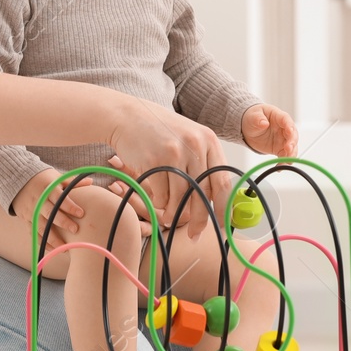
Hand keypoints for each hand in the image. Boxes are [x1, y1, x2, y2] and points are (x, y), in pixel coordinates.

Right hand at [11, 168, 84, 252]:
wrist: (19, 181)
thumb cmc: (43, 180)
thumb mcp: (56, 177)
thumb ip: (72, 182)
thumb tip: (91, 181)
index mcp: (48, 190)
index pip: (59, 198)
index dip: (69, 206)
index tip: (81, 213)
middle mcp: (39, 202)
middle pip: (50, 213)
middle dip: (63, 222)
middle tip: (75, 230)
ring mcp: (32, 212)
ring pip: (41, 227)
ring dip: (53, 238)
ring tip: (65, 247)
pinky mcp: (27, 220)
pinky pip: (34, 233)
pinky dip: (43, 242)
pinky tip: (54, 250)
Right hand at [104, 97, 228, 241]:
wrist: (127, 116)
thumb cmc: (159, 132)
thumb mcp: (188, 140)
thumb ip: (203, 164)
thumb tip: (215, 203)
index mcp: (209, 140)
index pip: (224, 182)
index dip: (223, 208)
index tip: (220, 224)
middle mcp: (195, 145)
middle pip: (203, 194)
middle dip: (199, 220)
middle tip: (194, 234)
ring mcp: (175, 152)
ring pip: (181, 198)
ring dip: (174, 213)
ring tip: (168, 217)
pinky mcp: (155, 160)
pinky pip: (161, 196)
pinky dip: (158, 202)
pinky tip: (155, 196)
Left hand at [241, 103, 297, 157]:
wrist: (249, 128)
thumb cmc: (254, 117)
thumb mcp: (253, 116)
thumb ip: (258, 119)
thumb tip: (264, 123)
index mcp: (279, 117)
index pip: (287, 121)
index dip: (289, 126)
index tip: (290, 131)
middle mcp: (284, 129)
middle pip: (293, 136)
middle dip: (292, 143)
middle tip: (288, 149)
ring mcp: (283, 140)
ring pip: (292, 148)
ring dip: (290, 155)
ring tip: (285, 162)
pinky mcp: (280, 149)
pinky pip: (284, 156)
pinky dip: (283, 162)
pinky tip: (279, 167)